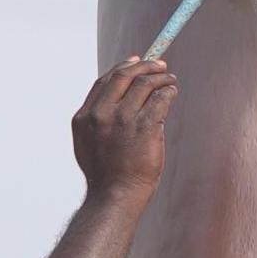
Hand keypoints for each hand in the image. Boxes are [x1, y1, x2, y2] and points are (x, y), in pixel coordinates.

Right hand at [72, 55, 178, 202]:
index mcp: (84, 117)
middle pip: (124, 76)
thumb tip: (115, 97)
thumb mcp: (87, 143)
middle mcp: (101, 114)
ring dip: (161, 77)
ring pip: (145, 84)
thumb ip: (96, 119)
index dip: (123, 67)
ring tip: (170, 80)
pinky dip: (168, 91)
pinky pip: (160, 98)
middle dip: (145, 66)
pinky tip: (172, 92)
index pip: (104, 81)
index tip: (137, 61)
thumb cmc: (106, 173)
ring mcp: (123, 120)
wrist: (115, 196)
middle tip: (160, 64)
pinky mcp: (145, 127)